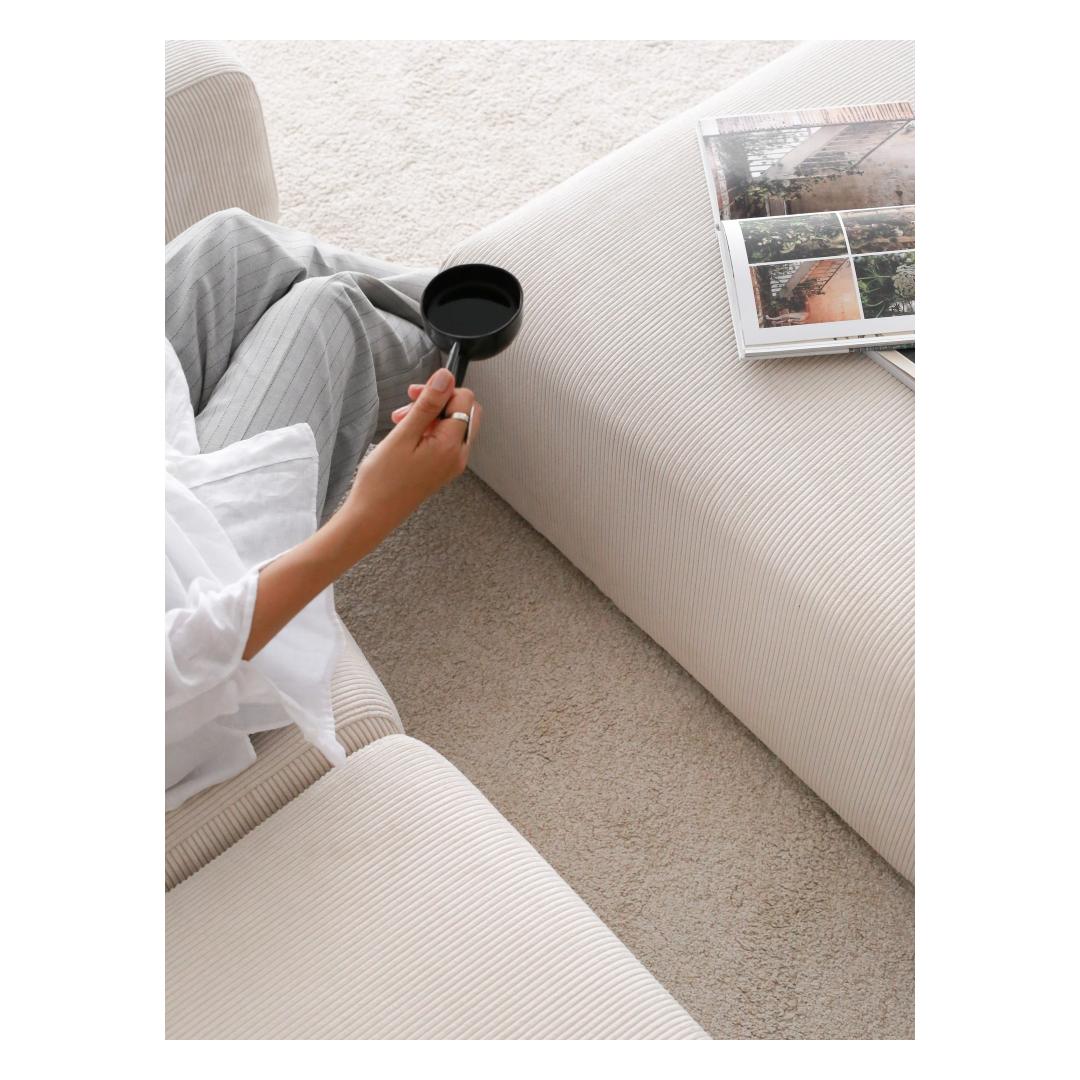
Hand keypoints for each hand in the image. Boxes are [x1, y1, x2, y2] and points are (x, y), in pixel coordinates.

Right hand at [344, 367, 480, 536]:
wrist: (373, 514)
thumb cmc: (382, 481)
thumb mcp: (403, 434)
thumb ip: (427, 405)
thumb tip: (445, 378)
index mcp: (452, 445)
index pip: (465, 400)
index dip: (442, 390)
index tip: (417, 393)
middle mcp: (459, 455)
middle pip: (464, 411)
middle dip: (438, 400)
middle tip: (409, 402)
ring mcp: (452, 463)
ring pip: (454, 424)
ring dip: (430, 414)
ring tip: (401, 419)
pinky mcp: (443, 468)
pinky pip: (446, 440)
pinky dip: (429, 430)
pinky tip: (407, 433)